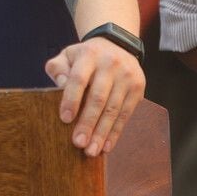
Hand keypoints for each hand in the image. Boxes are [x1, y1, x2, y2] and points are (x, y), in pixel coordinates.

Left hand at [44, 37, 145, 156]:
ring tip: (91, 151)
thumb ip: (58, 68)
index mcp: (89, 54)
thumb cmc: (86, 56)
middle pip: (98, 97)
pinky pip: (126, 114)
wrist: (117, 44)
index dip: (71, 99)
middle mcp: (110, 64)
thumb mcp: (68, 55)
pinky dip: (116, 132)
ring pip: (113, 109)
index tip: (64, 119)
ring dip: (102, 132)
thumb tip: (60, 84)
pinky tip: (107, 146)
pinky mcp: (138, 87)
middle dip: (88, 123)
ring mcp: (127, 76)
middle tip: (78, 143)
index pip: (79, 78)